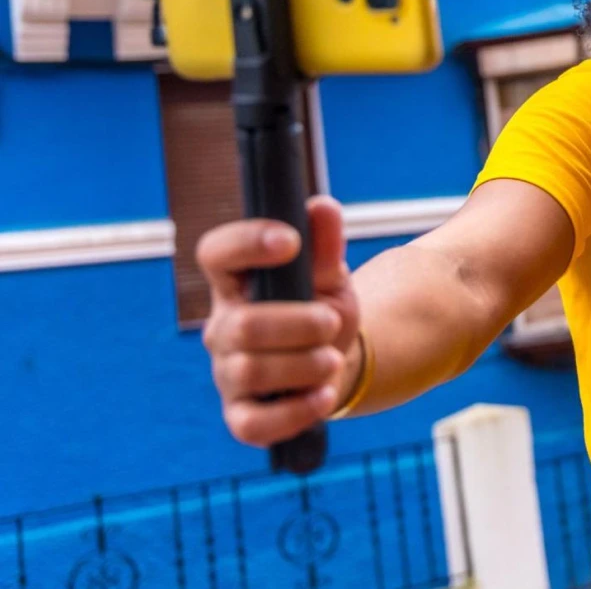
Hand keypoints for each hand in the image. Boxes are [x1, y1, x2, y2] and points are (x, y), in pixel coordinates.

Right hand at [198, 197, 359, 446]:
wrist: (335, 364)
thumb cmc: (322, 312)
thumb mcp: (331, 277)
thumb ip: (325, 246)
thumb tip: (322, 207)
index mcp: (238, 284)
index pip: (216, 254)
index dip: (245, 243)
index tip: (289, 242)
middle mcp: (222, 327)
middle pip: (243, 325)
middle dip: (299, 325)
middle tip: (331, 323)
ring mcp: (226, 373)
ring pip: (250, 371)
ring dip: (304, 365)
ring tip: (331, 359)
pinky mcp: (240, 415)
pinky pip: (253, 423)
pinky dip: (296, 410)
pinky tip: (323, 395)